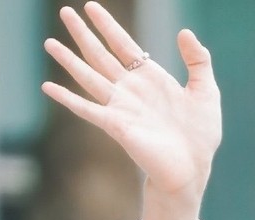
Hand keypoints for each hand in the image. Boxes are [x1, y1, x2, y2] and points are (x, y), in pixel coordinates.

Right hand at [42, 3, 221, 201]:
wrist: (193, 169)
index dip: (107, 25)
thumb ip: (198, 60)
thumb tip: (183, 31)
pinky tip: (48, 87)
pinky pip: (86, 109)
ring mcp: (120, 107)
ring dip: (68, 60)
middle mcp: (131, 90)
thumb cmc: (200, 136)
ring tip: (49, 42)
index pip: (123, 44)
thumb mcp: (206, 90)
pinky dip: (67, 98)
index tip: (91, 6)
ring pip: (88, 76)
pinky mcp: (115, 126)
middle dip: (82, 34)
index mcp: (150, 78)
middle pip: (100, 55)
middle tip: (64, 12)